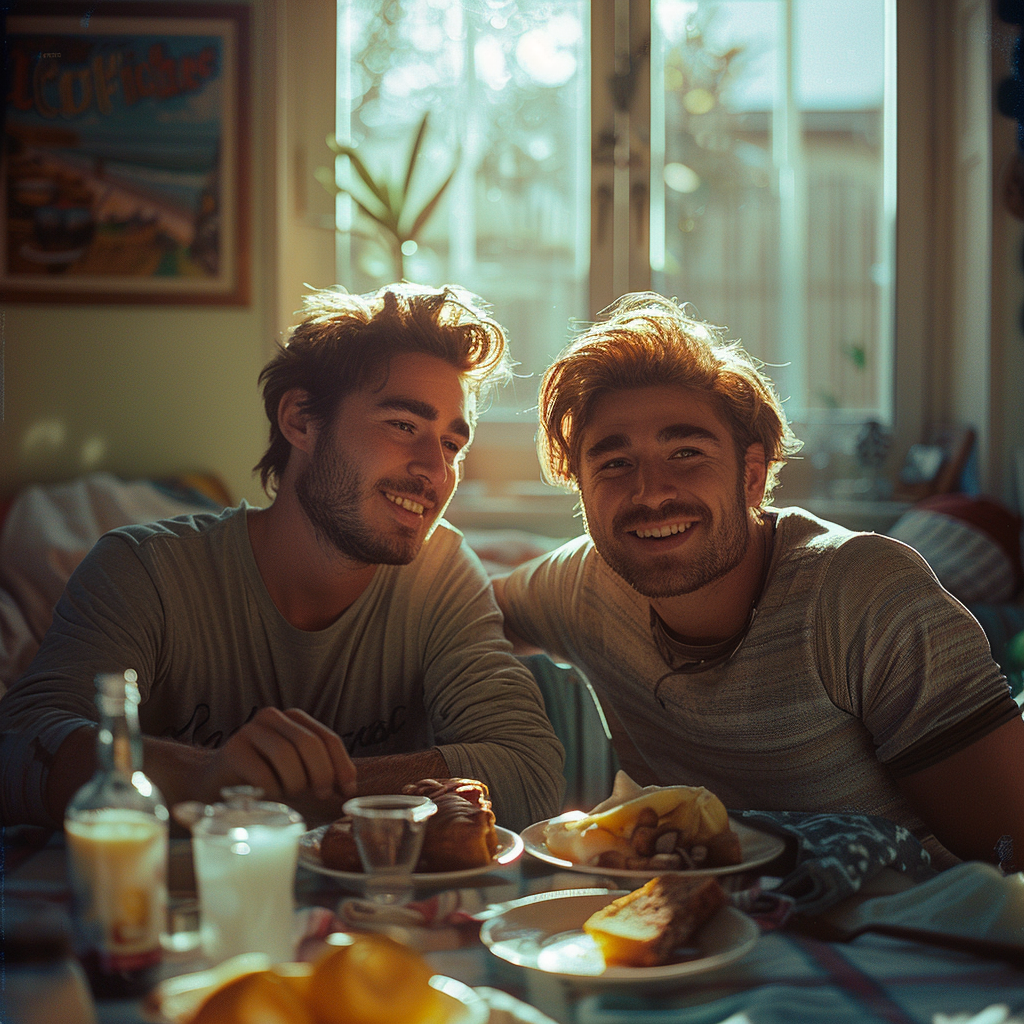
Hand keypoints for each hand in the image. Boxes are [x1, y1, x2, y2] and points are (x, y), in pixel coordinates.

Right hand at [201, 707, 356, 809]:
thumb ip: (324, 777)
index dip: (342, 766)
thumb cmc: (265, 780)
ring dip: (294, 783)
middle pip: (309, 744)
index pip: (328, 739)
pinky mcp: (232, 751)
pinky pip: (263, 774)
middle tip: (320, 795)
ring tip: (289, 793)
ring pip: (286, 756)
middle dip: (321, 774)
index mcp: (294, 719)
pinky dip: (272, 791)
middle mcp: (272, 717)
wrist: (215, 785)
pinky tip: (268, 796)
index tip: (347, 791)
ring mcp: (249, 731)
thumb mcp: (299, 774)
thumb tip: (350, 794)